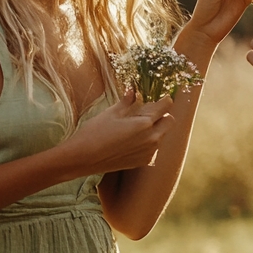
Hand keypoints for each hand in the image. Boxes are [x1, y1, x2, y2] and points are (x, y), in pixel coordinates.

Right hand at [59, 90, 174, 173]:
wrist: (83, 158)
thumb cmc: (95, 133)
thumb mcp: (111, 113)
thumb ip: (127, 101)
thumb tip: (133, 90)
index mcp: (145, 123)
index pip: (165, 107)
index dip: (164, 100)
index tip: (161, 97)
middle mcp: (152, 139)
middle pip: (169, 122)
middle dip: (163, 115)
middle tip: (147, 112)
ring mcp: (149, 152)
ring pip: (162, 135)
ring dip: (155, 129)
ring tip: (135, 127)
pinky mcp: (143, 162)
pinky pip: (153, 148)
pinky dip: (148, 142)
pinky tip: (131, 140)